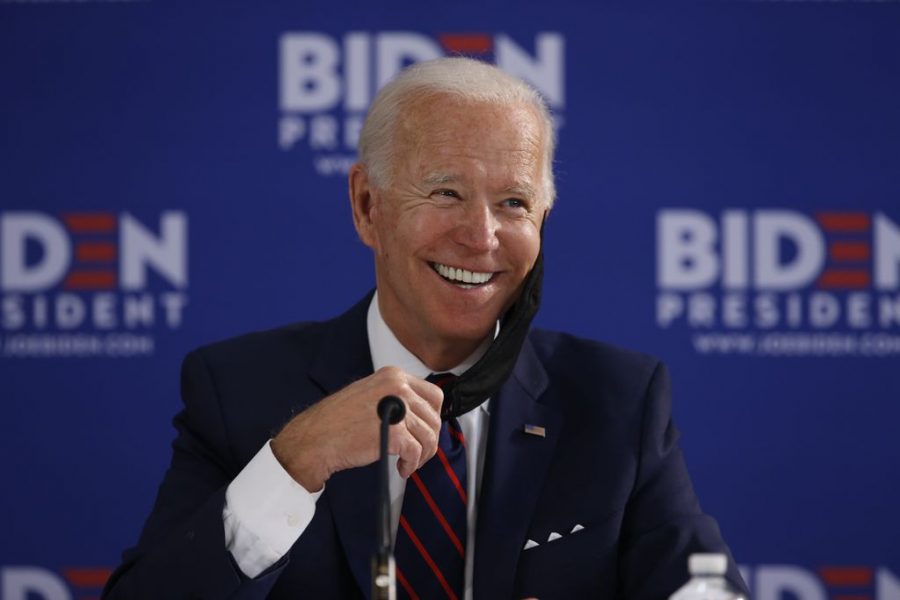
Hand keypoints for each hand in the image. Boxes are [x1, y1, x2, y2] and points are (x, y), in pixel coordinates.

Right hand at [271, 367, 442, 491]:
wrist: (315, 439)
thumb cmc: (337, 422)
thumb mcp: (370, 394)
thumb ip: (395, 398)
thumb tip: (420, 414)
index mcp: (393, 375)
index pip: (434, 395)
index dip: (432, 418)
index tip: (426, 430)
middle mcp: (398, 387)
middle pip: (434, 417)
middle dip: (429, 439)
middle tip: (418, 452)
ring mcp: (398, 409)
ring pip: (428, 436)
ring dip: (421, 455)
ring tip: (408, 462)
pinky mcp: (395, 432)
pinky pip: (416, 452)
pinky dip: (412, 464)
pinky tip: (401, 468)